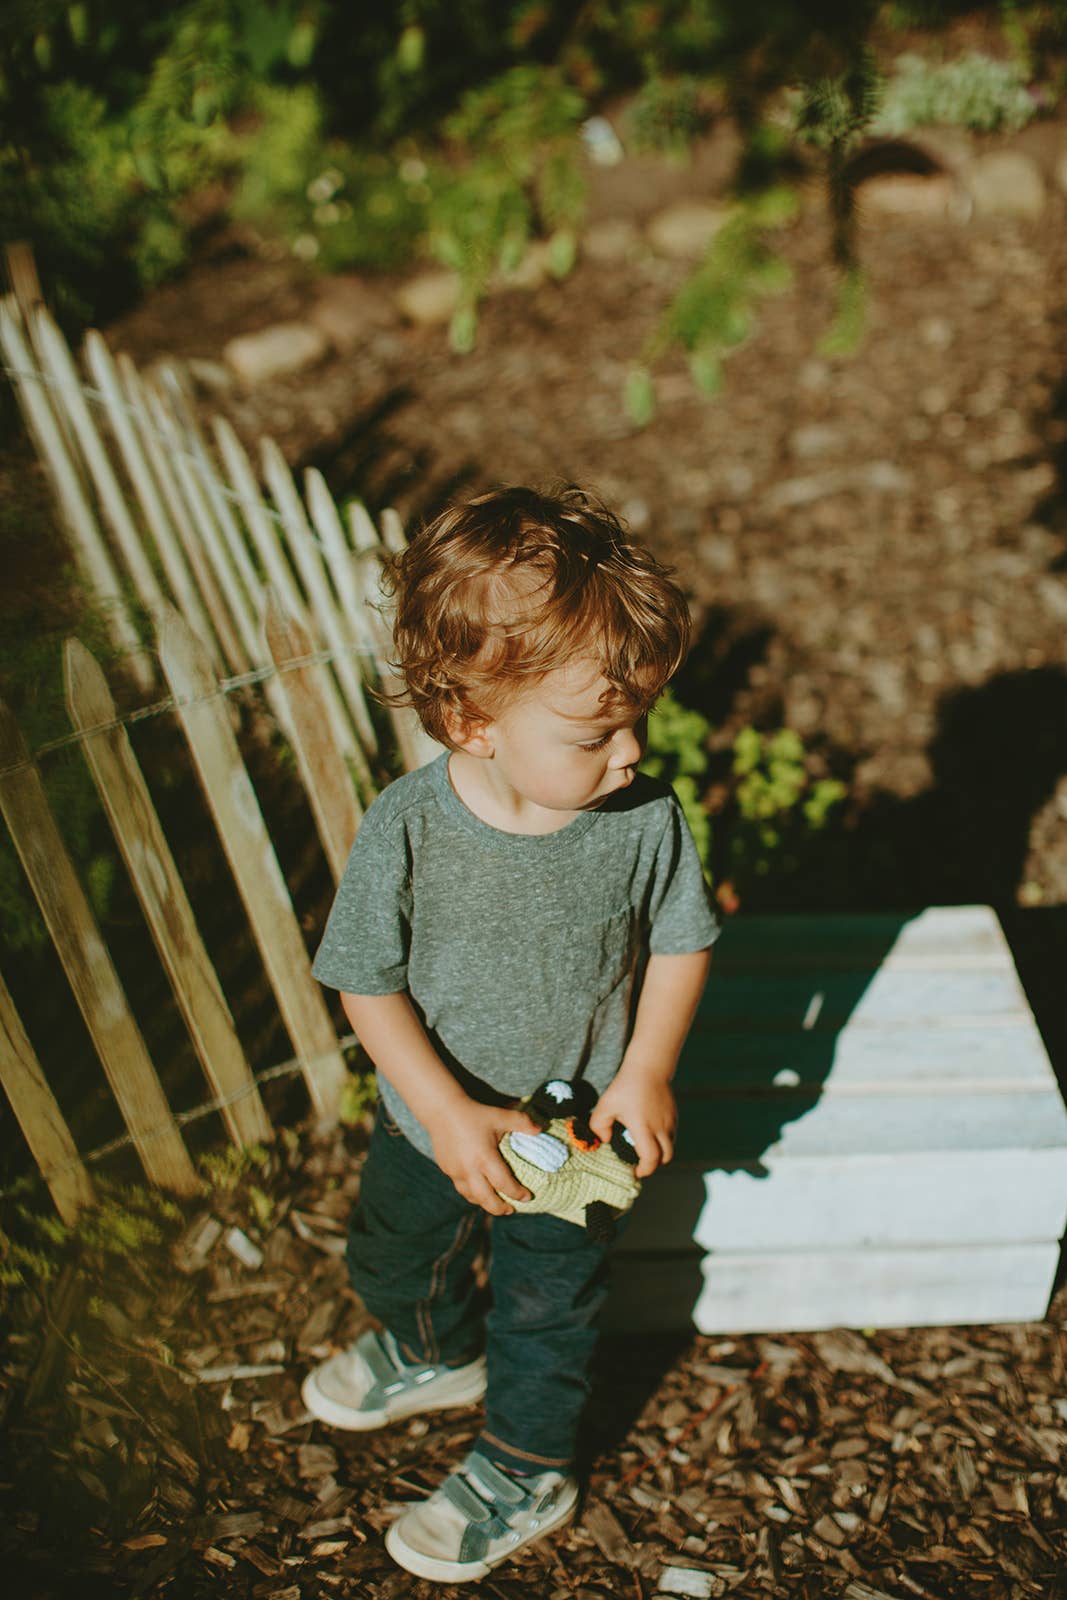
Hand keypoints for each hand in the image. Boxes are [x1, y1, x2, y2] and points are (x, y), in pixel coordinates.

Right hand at [424, 1099, 539, 1215]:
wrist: (441, 1109)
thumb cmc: (474, 1113)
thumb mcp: (500, 1116)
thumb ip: (522, 1122)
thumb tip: (541, 1130)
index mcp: (485, 1158)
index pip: (504, 1184)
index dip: (517, 1193)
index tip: (528, 1197)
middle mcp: (469, 1170)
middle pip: (486, 1200)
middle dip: (500, 1208)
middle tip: (510, 1210)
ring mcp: (455, 1172)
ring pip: (471, 1196)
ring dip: (484, 1203)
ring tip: (494, 1203)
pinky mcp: (446, 1169)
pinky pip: (460, 1187)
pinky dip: (471, 1193)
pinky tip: (478, 1189)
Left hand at [588, 1071, 675, 1178]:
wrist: (649, 1067)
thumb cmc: (625, 1087)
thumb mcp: (605, 1105)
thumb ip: (598, 1126)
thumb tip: (604, 1141)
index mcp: (644, 1127)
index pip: (651, 1158)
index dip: (644, 1170)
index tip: (634, 1171)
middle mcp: (661, 1128)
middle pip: (665, 1158)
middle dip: (653, 1165)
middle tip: (640, 1163)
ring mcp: (670, 1122)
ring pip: (670, 1148)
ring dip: (659, 1153)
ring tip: (644, 1149)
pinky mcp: (674, 1116)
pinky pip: (672, 1136)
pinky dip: (663, 1142)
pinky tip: (650, 1134)